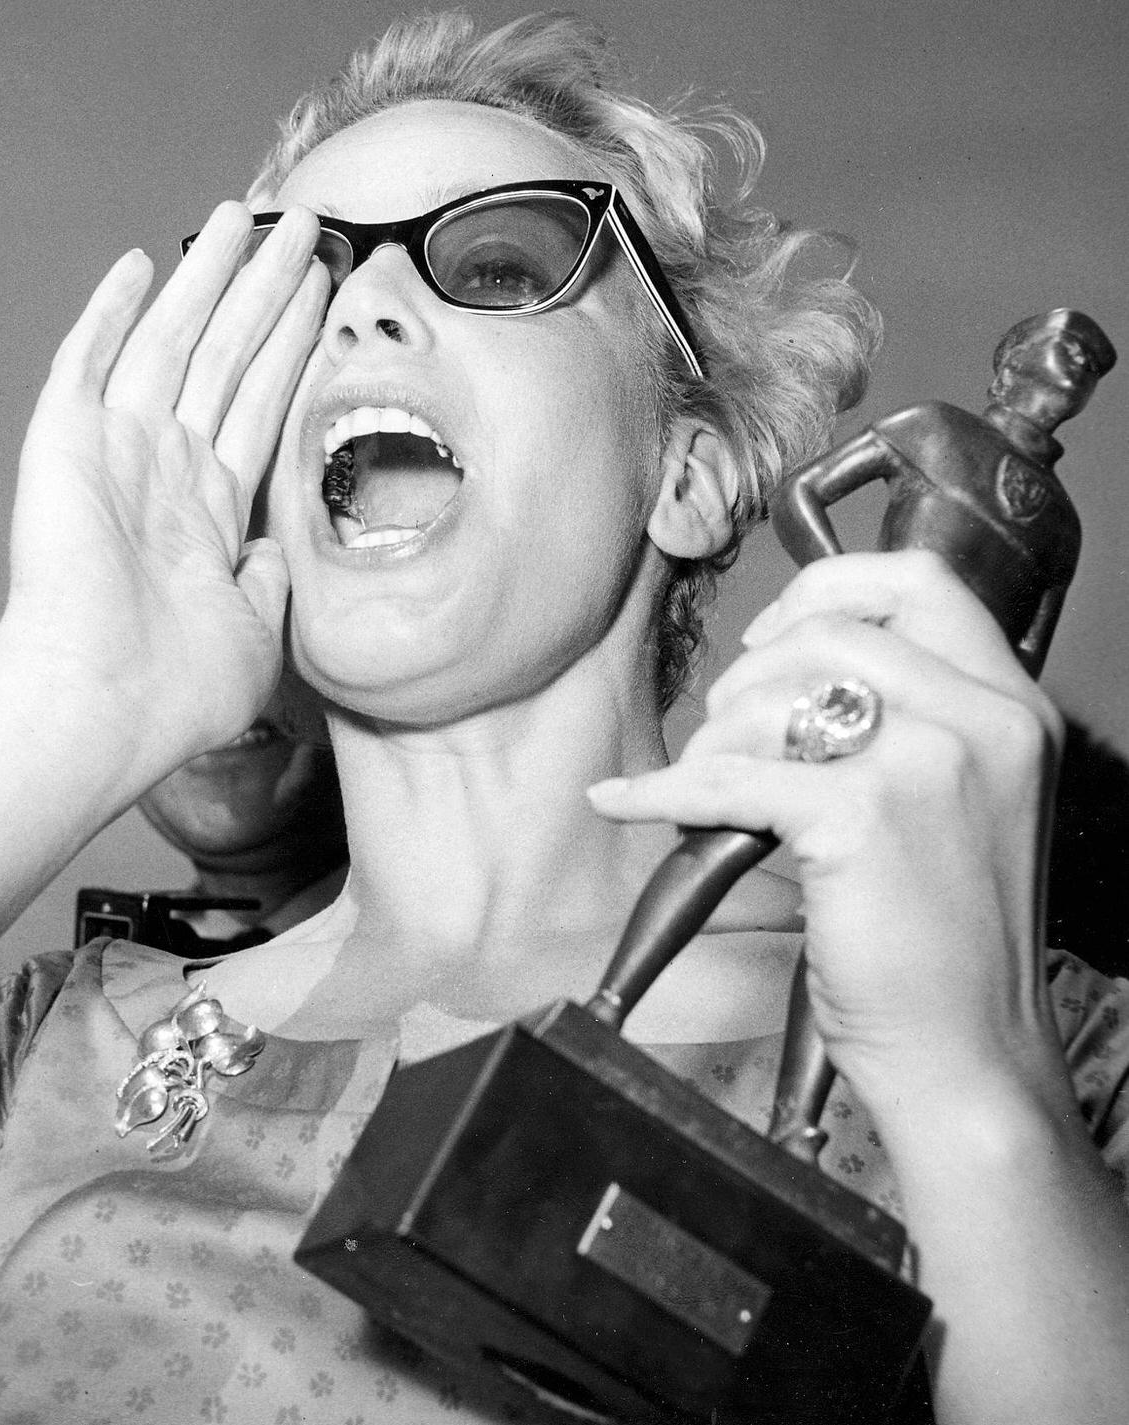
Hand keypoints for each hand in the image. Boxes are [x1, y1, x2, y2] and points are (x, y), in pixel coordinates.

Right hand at [0, 203, 328, 796]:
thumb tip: (275, 547)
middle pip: (229, 354)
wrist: (104, 706)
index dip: (293, 343)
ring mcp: (117, 450)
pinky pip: (88, 361)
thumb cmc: (179, 690)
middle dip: (265, 289)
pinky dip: (110, 313)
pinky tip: (138, 265)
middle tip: (303, 225)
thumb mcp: (258, 631)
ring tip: (248, 215)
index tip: (324, 289)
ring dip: (209, 277)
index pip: (264, 401)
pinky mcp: (65, 443)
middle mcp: (168, 465)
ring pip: (176, 340)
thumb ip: (270, 578)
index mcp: (212, 506)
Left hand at [591, 550, 1065, 1123]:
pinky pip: (730, 777)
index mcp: (1014, 706)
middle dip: (752, 672)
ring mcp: (929, 763)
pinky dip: (663, 790)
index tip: (774, 631)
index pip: (918, 582)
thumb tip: (794, 667)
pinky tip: (625, 800)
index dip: (828, 588)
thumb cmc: (954, 941)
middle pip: (829, 631)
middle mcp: (985, 719)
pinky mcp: (862, 817)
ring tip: (710, 787)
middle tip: (727, 731)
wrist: (972, 1056)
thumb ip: (918, 722)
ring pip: (775, 694)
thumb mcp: (973, 800)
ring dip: (716, 737)